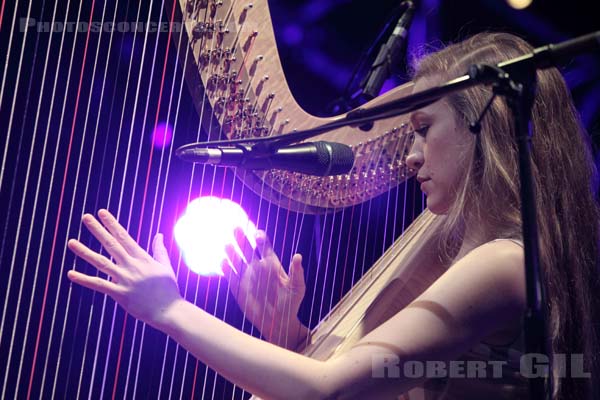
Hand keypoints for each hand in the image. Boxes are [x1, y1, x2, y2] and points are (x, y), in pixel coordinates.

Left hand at [67, 209, 181, 327]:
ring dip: (85, 252)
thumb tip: (159, 235)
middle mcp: (132, 266)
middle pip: (111, 244)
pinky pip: (99, 285)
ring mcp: (125, 279)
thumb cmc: (168, 289)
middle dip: (98, 230)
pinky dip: (84, 279)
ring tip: (71, 242)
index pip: (124, 236)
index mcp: (142, 258)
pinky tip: (70, 273)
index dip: (112, 224)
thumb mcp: (165, 266)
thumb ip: (159, 250)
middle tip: (85, 217)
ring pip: (101, 263)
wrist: (169, 311)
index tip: (102, 213)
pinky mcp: (120, 294)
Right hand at [222, 228, 307, 349]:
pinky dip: (226, 270)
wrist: (279, 323)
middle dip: (242, 238)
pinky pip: (231, 277)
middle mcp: (257, 268)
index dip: (260, 238)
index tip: (257, 234)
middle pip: (248, 249)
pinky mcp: (239, 289)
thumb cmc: (291, 303)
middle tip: (236, 228)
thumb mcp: (297, 287)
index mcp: (272, 264)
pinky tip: (222, 262)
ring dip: (232, 252)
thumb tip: (298, 256)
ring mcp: (247, 278)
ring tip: (227, 244)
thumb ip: (297, 272)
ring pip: (237, 261)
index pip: (264, 246)